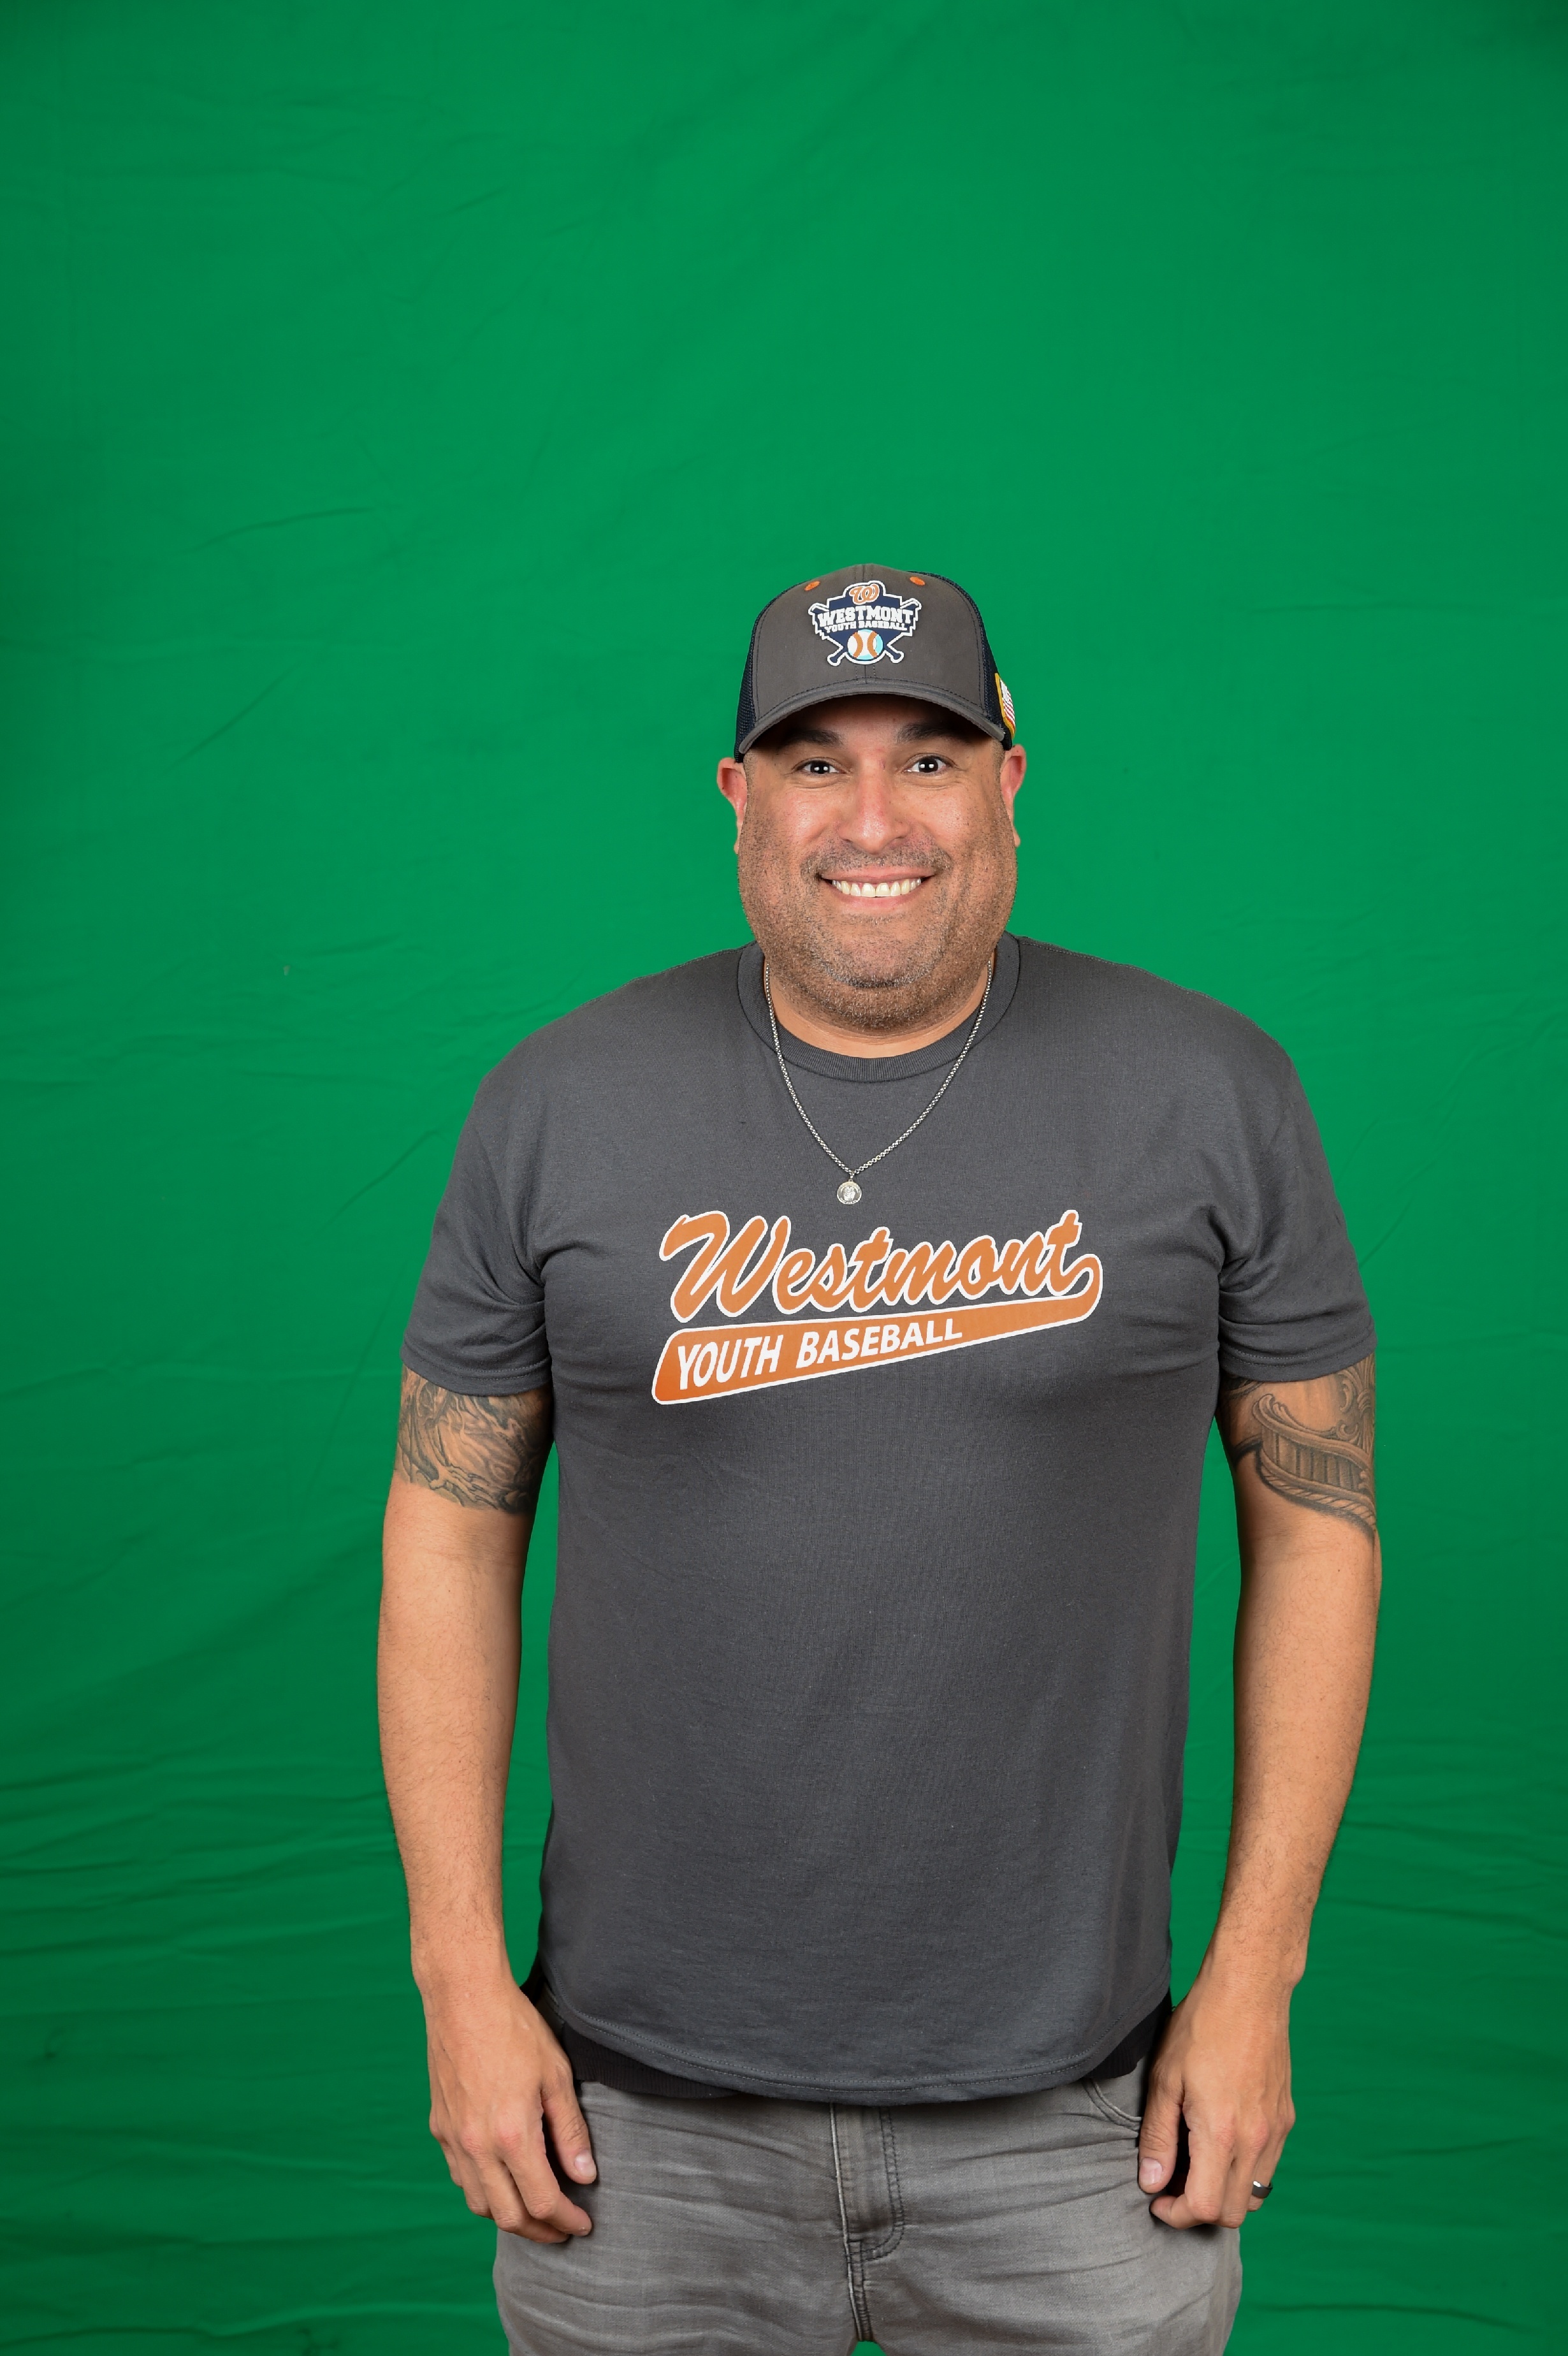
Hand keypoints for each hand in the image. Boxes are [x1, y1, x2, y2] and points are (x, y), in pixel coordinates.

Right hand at [423, 1977, 596, 2241]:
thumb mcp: (556, 2075)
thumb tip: (585, 2177)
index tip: (584, 2225)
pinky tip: (504, 2180)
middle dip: (540, 2232)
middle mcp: (477, 2146)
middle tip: (564, 2229)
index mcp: (511, 2135)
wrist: (463, 1997)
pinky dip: (484, 2192)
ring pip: (479, 2204)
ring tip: (536, 2209)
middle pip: (508, 2217)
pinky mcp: (440, 2127)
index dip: (567, 2221)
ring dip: (509, 2216)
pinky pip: (461, 2178)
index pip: (542, 2202)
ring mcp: (453, 2139)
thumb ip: (570, 2132)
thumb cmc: (515, 2028)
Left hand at [1137, 1961, 1294, 2228]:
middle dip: (1199, 2211)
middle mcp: (1256, 2140)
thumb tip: (1152, 2183)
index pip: (1204, 2208)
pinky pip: (1268, 2167)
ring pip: (1254, 2195)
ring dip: (1224, 2193)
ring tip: (1195, 2164)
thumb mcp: (1165, 2079)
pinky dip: (1243, 2171)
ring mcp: (1276, 2131)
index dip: (1176, 2214)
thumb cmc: (1201, 2028)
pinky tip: (1220, 2142)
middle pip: (1232, 2213)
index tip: (1157, 2200)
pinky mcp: (1285, 2118)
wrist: (1249, 1991)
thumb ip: (1158, 2137)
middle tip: (1173, 2184)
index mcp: (1221, 2133)